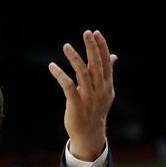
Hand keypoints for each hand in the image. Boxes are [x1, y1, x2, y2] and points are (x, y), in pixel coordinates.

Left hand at [49, 30, 116, 160]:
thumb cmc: (95, 109)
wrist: (90, 134)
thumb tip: (113, 56)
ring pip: (83, 74)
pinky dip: (60, 75)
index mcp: (107, 85)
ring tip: (66, 46)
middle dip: (92, 48)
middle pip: (96, 65)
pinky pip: (68, 86)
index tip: (96, 33)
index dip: (101, 47)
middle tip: (87, 33)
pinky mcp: (76, 104)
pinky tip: (52, 66)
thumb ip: (107, 72)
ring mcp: (88, 97)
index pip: (106, 62)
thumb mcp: (105, 91)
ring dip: (75, 58)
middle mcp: (100, 90)